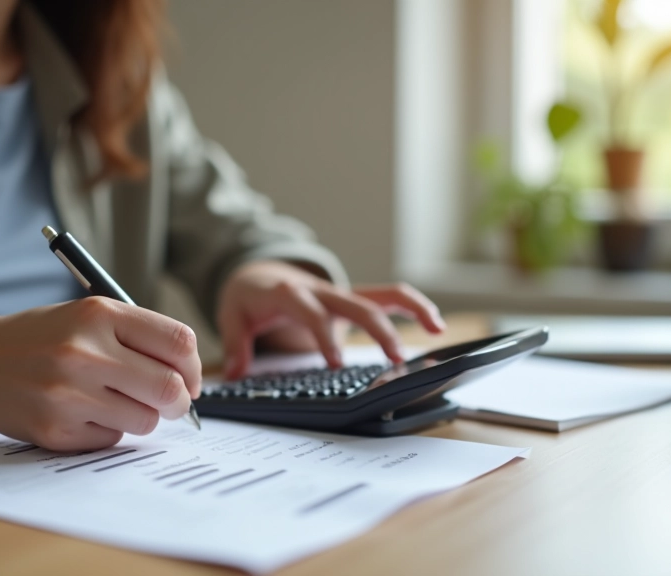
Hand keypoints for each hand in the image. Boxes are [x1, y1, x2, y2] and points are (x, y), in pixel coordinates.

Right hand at [0, 297, 201, 450]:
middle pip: (170, 388)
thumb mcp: (83, 315)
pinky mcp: (56, 429)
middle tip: (172, 403)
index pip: (178, 342)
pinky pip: (111, 438)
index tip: (189, 378)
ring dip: (142, 416)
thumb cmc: (37, 337)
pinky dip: (107, 429)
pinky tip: (81, 413)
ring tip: (115, 402)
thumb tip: (189, 376)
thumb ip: (135, 336)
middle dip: (180, 401)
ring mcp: (69, 394)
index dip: (193, 366)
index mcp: (98, 314)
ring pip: (146, 420)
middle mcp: (85, 351)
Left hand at [216, 261, 444, 378]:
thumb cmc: (249, 296)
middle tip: (396, 359)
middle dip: (379, 329)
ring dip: (411, 308)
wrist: (257, 270)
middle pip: (357, 304)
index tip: (335, 365)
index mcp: (290, 294)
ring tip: (437, 330)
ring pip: (382, 293)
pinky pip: (387, 297)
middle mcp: (321, 290)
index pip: (311, 313)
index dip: (323, 337)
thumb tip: (234, 374)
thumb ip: (236, 346)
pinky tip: (435, 325)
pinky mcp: (352, 299)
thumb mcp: (232, 317)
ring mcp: (341, 294)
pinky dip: (412, 307)